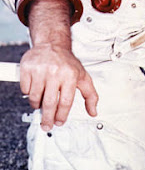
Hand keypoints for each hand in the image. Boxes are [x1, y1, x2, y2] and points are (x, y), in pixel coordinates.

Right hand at [22, 0, 97, 130]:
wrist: (52, 44)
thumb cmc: (67, 62)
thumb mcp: (83, 77)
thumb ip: (90, 95)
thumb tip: (93, 111)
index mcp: (71, 75)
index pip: (66, 101)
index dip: (62, 115)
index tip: (59, 122)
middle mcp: (56, 72)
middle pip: (50, 103)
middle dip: (48, 118)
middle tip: (47, 124)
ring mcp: (40, 70)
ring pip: (35, 97)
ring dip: (37, 105)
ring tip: (41, 105)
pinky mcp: (28, 68)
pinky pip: (25, 89)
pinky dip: (28, 94)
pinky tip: (35, 90)